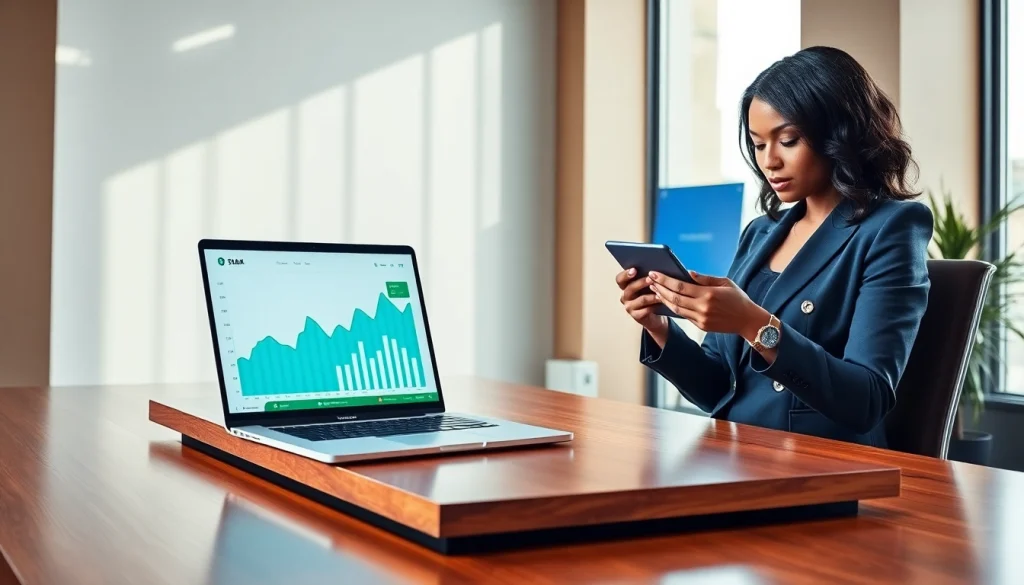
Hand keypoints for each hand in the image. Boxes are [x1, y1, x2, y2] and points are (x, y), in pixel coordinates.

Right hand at [616, 267, 667, 336]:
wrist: (653, 315)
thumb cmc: (649, 296)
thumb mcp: (646, 286)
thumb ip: (646, 277)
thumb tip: (654, 270)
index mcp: (625, 287)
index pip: (620, 279)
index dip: (625, 274)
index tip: (634, 270)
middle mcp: (625, 297)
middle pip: (629, 288)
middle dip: (641, 283)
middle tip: (651, 279)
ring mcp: (629, 307)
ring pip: (640, 299)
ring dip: (651, 296)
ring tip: (660, 292)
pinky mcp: (636, 316)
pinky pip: (646, 310)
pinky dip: (654, 305)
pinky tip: (660, 302)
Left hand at [648, 270, 769, 341]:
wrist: (748, 320)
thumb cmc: (738, 298)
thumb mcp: (725, 282)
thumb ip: (705, 278)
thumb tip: (688, 273)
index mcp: (708, 294)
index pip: (680, 286)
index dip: (664, 280)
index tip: (654, 274)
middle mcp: (703, 308)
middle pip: (674, 297)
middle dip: (659, 288)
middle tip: (649, 280)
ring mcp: (701, 319)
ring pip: (676, 308)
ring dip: (663, 298)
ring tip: (654, 289)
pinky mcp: (701, 326)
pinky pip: (683, 316)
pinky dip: (673, 307)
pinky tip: (666, 300)